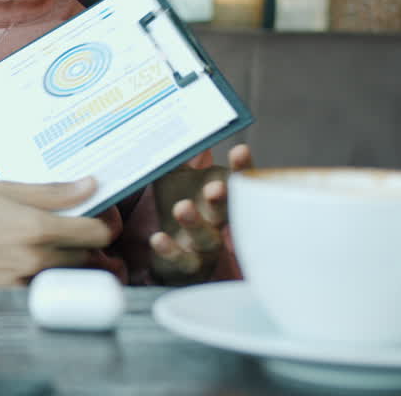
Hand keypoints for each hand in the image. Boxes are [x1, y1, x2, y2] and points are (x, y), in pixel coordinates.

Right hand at [0, 178, 113, 286]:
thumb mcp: (2, 190)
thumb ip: (52, 192)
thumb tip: (91, 184)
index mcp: (36, 226)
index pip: (98, 233)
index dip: (106, 224)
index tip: (101, 218)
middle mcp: (33, 258)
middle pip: (87, 256)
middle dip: (87, 244)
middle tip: (72, 231)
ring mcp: (22, 283)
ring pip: (67, 277)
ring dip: (68, 264)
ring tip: (49, 248)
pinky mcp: (9, 300)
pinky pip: (43, 293)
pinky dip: (45, 281)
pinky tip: (29, 267)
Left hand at [148, 144, 252, 284]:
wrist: (167, 248)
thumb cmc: (177, 202)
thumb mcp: (175, 176)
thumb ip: (182, 157)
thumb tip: (189, 135)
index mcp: (219, 197)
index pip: (237, 182)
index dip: (242, 169)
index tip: (241, 151)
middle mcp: (217, 222)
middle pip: (227, 212)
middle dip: (223, 200)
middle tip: (216, 187)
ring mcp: (204, 246)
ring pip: (207, 238)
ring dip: (195, 224)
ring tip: (182, 208)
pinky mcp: (185, 266)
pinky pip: (181, 261)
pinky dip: (170, 250)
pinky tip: (157, 238)